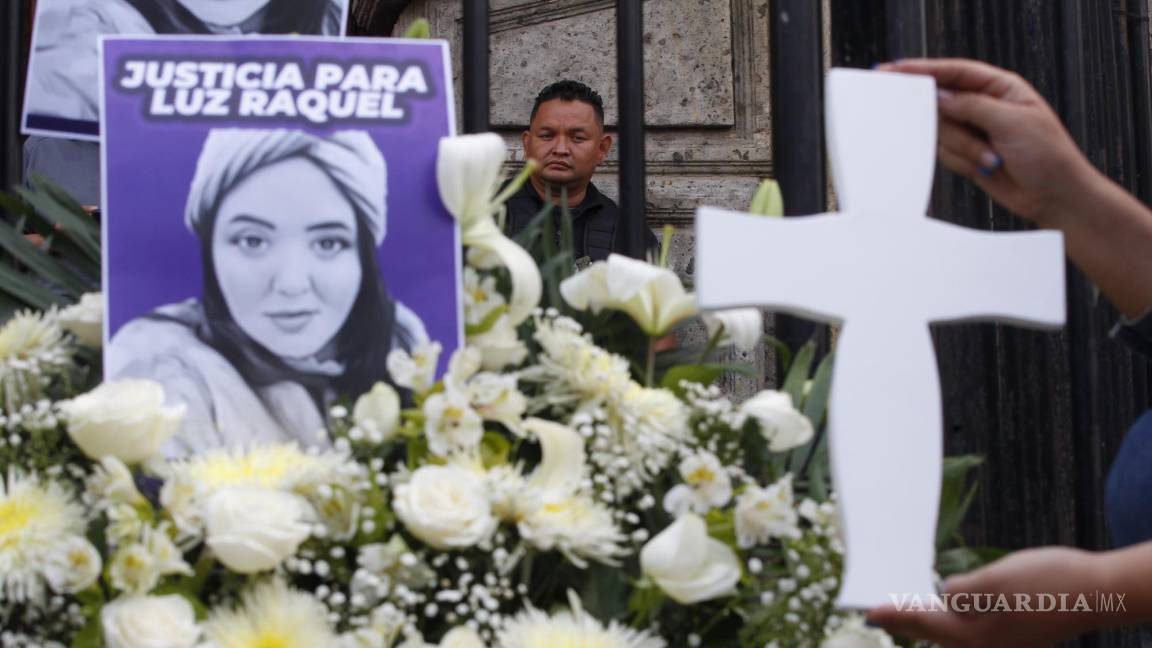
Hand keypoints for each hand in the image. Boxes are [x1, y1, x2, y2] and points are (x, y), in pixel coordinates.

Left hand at [867, 546, 1110, 647]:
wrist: (1098, 593)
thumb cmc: (1048, 582)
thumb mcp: (996, 579)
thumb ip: (963, 591)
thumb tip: (943, 595)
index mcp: (975, 633)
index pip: (922, 621)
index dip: (894, 613)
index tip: (868, 611)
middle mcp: (985, 646)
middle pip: (934, 633)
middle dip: (906, 623)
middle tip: (879, 614)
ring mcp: (1003, 644)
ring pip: (953, 635)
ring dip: (928, 623)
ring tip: (907, 613)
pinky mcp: (1016, 637)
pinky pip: (972, 632)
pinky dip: (953, 623)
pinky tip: (950, 612)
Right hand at [879, 59, 1100, 227]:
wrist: (1053, 195)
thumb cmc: (1047, 154)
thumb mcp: (1011, 122)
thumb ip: (972, 106)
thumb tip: (940, 98)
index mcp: (1000, 87)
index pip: (956, 72)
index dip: (926, 69)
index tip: (897, 70)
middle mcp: (984, 106)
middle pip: (943, 103)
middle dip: (951, 124)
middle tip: (957, 132)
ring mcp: (974, 131)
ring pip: (942, 132)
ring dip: (963, 148)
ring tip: (992, 158)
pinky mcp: (967, 154)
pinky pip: (945, 153)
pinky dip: (963, 162)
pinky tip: (986, 166)